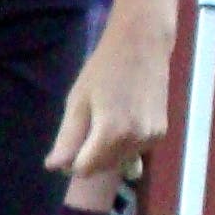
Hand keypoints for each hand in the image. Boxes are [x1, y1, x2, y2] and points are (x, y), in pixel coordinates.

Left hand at [47, 15, 176, 178]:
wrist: (143, 45)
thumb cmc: (104, 69)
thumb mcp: (78, 101)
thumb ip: (67, 138)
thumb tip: (53, 167)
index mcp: (111, 134)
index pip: (84, 170)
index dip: (72, 160)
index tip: (71, 139)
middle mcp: (135, 142)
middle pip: (102, 169)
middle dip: (90, 156)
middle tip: (87, 123)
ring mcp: (151, 139)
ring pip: (119, 163)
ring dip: (107, 152)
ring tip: (106, 117)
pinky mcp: (160, 133)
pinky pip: (134, 151)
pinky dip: (124, 144)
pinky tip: (123, 118)